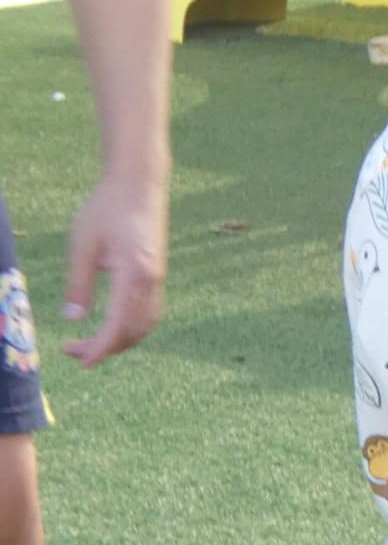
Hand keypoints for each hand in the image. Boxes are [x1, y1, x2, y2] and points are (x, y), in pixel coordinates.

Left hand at [63, 169, 168, 366]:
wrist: (140, 183)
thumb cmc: (107, 208)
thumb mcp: (83, 244)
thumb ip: (78, 283)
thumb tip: (72, 319)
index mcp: (135, 276)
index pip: (119, 325)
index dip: (100, 347)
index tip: (81, 361)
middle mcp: (152, 282)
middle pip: (135, 331)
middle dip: (107, 348)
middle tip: (74, 353)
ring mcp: (158, 279)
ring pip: (145, 324)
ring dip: (121, 340)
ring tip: (91, 344)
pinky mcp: (157, 274)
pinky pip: (149, 312)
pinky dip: (132, 327)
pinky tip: (112, 326)